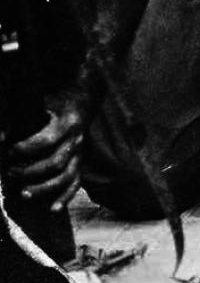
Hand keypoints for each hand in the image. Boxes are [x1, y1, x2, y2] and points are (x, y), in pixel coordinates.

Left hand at [5, 89, 88, 210]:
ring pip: (65, 177)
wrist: (79, 104)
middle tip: (10, 174)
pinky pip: (74, 185)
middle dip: (30, 172)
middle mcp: (75, 141)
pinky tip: (52, 209)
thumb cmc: (52, 105)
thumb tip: (1, 136)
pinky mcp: (78, 165)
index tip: (8, 151)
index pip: (47, 140)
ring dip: (44, 188)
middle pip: (56, 163)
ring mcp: (79, 155)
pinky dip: (64, 198)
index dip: (26, 149)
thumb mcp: (38, 103)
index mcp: (66, 123)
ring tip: (23, 194)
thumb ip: (21, 115)